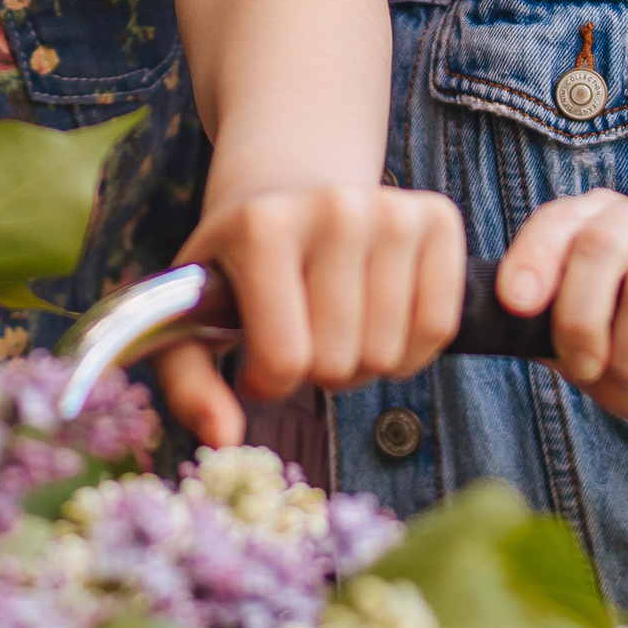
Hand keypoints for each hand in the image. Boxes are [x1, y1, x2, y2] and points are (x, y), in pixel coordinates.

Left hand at [159, 182, 466, 450]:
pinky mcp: (437, 218)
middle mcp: (333, 207)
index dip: (269, 384)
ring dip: (363, 363)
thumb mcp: (193, 315)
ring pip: (389, 352)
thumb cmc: (238, 265)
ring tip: (336, 328)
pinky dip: (410, 350)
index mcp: (263, 226)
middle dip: (317, 373)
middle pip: (340, 361)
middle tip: (302, 339)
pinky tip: (379, 324)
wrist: (287, 188)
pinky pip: (438, 327)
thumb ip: (189, 385)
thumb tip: (223, 439)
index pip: (285, 358)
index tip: (256, 363)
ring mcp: (391, 209)